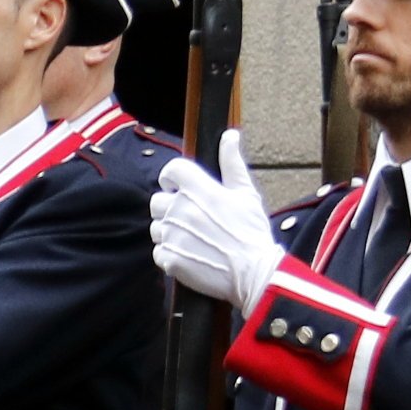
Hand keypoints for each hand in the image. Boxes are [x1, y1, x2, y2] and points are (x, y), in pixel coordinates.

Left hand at [151, 129, 280, 306]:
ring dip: (169, 232)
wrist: (255, 274)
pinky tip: (190, 255)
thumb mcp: (247, 194)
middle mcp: (182, 210)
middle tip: (191, 219)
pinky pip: (158, 252)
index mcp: (200, 190)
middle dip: (169, 208)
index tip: (179, 188)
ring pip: (155, 227)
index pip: (170, 170)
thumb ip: (232, 163)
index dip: (172, 178)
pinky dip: (170, 254)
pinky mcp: (170, 259)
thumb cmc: (252, 233)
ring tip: (194, 239)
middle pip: (157, 201)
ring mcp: (174, 235)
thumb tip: (229, 135)